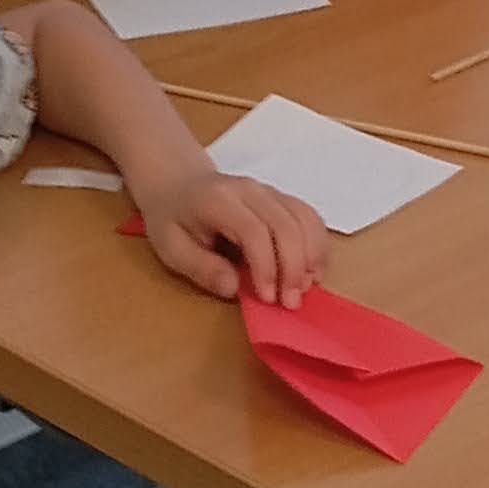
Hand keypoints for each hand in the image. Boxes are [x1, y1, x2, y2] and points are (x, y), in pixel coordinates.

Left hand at [133, 160, 327, 306]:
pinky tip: (313, 269)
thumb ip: (201, 268)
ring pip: (304, 218)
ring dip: (311, 256)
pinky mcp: (281, 197)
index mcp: (218, 200)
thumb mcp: (171, 248)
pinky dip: (317, 244)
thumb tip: (233, 288)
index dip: (266, 266)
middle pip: (286, 225)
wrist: (179, 184)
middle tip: (291, 302)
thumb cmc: (173, 219)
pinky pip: (309, 216)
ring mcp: (269, 191)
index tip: (267, 298)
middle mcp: (249, 190)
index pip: (254, 231)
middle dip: (293, 268)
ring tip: (305, 288)